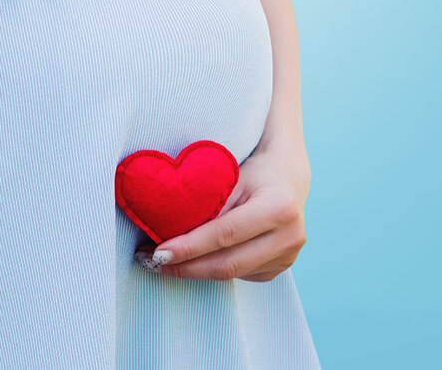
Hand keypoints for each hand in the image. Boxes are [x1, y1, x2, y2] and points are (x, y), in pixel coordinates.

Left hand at [135, 132, 310, 281]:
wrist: (287, 173)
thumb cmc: (252, 168)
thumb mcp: (229, 175)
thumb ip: (206, 203)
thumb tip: (168, 231)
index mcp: (278, 208)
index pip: (225, 234)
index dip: (189, 247)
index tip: (158, 252)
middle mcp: (290, 236)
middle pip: (228, 263)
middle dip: (186, 267)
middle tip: (152, 262)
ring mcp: (288, 256)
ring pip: (232, 274)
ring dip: (194, 271)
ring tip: (162, 263)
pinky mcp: (280, 266)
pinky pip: (240, 274)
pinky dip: (212, 269)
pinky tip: (193, 261)